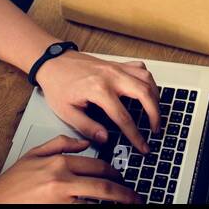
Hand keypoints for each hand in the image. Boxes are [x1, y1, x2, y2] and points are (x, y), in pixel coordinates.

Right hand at [0, 135, 139, 202]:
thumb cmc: (13, 182)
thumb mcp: (35, 153)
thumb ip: (61, 143)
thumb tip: (84, 142)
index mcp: (59, 163)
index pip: (96, 165)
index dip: (114, 172)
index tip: (121, 177)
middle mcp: (62, 181)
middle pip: (103, 186)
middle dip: (124, 193)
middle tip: (135, 198)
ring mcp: (61, 200)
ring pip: (96, 202)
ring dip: (114, 205)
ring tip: (127, 206)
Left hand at [36, 52, 160, 152]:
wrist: (52, 62)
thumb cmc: (58, 85)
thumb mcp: (67, 112)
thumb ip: (88, 127)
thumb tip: (105, 138)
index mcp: (99, 90)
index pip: (124, 117)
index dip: (135, 135)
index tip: (142, 146)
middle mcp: (111, 76)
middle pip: (144, 94)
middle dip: (155, 114)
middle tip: (156, 129)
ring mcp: (116, 68)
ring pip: (146, 79)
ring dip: (155, 96)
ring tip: (155, 112)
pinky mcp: (117, 64)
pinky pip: (140, 68)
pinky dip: (147, 80)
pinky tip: (146, 90)